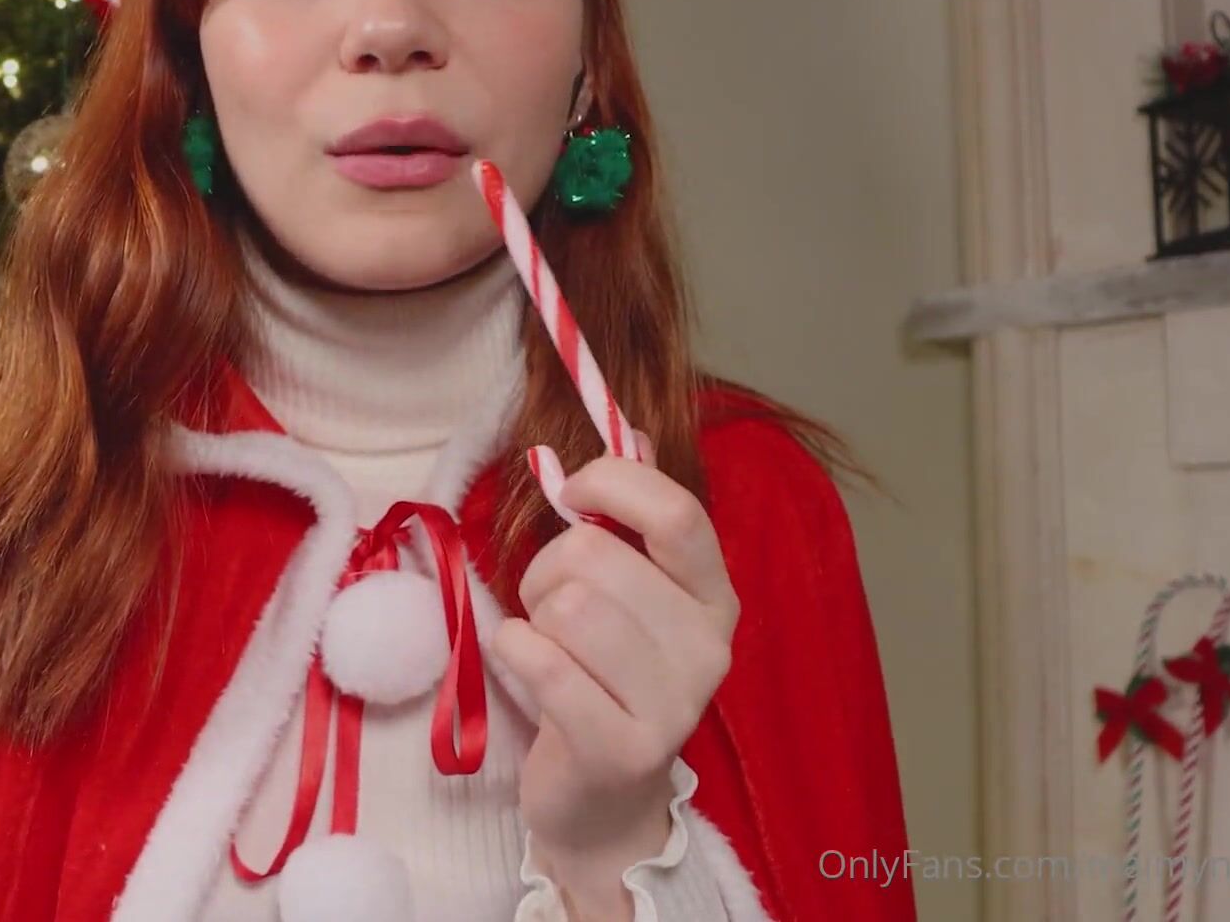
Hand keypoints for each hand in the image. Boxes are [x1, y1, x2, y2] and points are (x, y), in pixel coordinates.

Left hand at [491, 434, 739, 918]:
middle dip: (546, 572)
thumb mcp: (627, 590)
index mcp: (714, 595)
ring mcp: (673, 704)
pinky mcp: (622, 749)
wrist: (601, 801)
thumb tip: (634, 429)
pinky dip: (515, 652)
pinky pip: (543, 663)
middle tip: (551, 609)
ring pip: (567, 607)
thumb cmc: (603, 677)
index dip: (612, 483)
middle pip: (596, 558)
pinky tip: (527, 667)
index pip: (677, 512)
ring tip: (547, 646)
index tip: (573, 492)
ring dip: (533, 617)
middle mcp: (708, 647)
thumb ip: (632, 512)